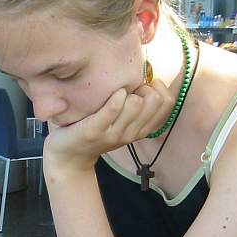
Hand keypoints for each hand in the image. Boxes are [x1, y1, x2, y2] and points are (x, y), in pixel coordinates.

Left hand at [44, 79, 173, 175]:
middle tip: (127, 88)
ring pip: (136, 104)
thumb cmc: (95, 131)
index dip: (159, 87)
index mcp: (141, 130)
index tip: (144, 84)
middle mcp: (131, 133)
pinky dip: (114, 97)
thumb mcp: (121, 123)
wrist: (68, 159)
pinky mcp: (95, 130)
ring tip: (115, 92)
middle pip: (154, 102)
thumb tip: (147, 78)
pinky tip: (109, 93)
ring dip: (127, 91)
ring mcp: (114, 133)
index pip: (167, 104)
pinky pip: (112, 109)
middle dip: (143, 87)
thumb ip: (136, 108)